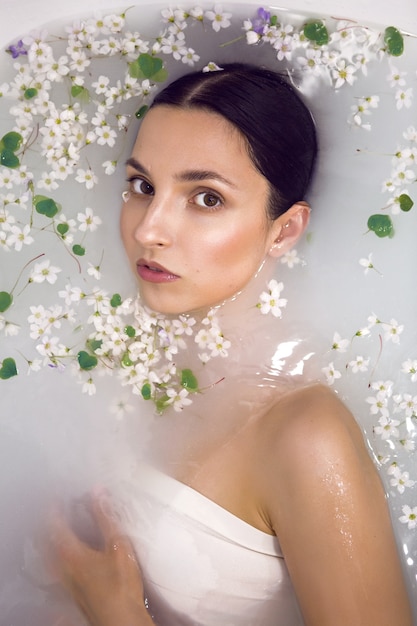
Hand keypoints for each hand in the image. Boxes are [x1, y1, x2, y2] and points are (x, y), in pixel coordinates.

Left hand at [43, 493, 152, 625]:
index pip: (53, 523)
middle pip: (46, 538)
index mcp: (69, 552)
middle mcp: (62, 566)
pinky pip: (57, 564)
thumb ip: (106, 516)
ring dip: (53, 536)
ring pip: (50, 552)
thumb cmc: (120, 585)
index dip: (53, 506)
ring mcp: (65, 579)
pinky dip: (59, 549)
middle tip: (59, 507)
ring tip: (64, 524)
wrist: (121, 620)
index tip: (59, 495)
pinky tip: (73, 549)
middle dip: (50, 520)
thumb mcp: (117, 544)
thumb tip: (98, 492)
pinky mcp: (72, 589)